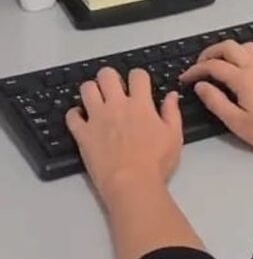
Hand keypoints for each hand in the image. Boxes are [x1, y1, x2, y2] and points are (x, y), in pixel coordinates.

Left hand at [66, 67, 182, 202]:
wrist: (131, 183)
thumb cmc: (157, 162)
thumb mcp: (174, 136)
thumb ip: (172, 112)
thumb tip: (171, 95)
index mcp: (140, 105)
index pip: (137, 75)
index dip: (139, 76)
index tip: (140, 85)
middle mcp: (116, 106)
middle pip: (106, 75)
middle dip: (111, 77)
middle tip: (115, 88)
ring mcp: (96, 118)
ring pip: (86, 89)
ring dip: (92, 90)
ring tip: (98, 100)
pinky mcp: (82, 133)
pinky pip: (71, 115)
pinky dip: (75, 114)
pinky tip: (82, 118)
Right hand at [180, 41, 252, 161]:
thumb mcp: (237, 122)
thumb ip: (216, 102)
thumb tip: (201, 86)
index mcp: (244, 79)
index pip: (213, 65)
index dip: (195, 70)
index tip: (185, 78)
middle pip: (228, 46)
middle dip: (209, 53)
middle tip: (198, 66)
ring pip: (244, 45)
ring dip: (227, 50)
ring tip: (216, 64)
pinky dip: (241, 53)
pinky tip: (238, 67)